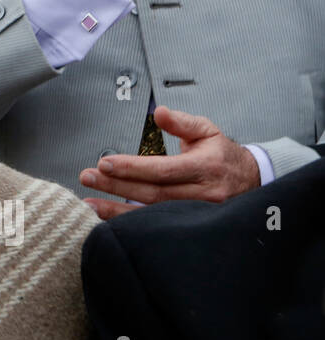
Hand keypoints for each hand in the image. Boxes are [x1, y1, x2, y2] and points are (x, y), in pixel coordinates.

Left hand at [80, 106, 259, 218]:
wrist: (251, 182)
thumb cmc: (223, 156)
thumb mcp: (207, 131)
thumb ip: (182, 122)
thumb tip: (159, 112)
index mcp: (205, 168)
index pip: (163, 169)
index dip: (132, 167)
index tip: (104, 163)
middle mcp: (202, 194)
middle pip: (153, 193)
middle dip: (116, 187)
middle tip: (88, 178)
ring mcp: (197, 214)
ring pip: (153, 215)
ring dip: (117, 211)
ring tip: (89, 205)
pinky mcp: (191, 226)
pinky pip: (157, 226)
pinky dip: (131, 224)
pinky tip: (108, 221)